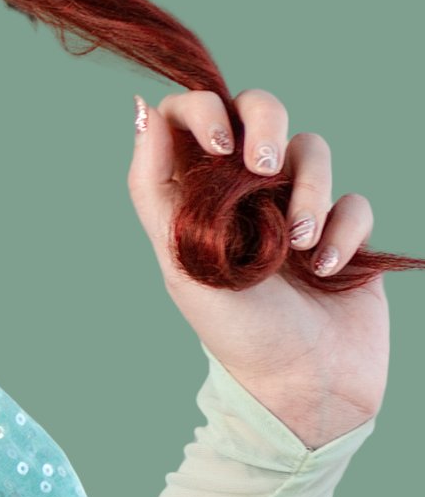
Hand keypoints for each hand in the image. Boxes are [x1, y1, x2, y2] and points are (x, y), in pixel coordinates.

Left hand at [130, 90, 390, 446]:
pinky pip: (354, 200)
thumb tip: (143, 112)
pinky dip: (343, 231)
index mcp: (196, 195)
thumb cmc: (235, 331)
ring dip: (309, 192)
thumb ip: (154, 186)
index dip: (203, 109)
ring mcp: (297, 208)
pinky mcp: (345, 232)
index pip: (191, 117)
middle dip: (268, 124)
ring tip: (298, 247)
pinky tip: (325, 270)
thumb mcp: (179, 259)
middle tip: (265, 169)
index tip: (219, 143)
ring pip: (312, 150)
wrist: (304, 387)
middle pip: (260, 110)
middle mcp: (245, 194)